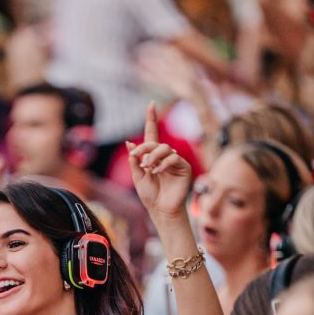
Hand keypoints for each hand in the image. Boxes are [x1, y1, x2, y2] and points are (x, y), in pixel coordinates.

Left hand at [127, 104, 191, 221]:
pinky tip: (156, 171)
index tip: (151, 104)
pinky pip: (173, 158)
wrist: (161, 210)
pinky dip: (163, 164)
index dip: (151, 119)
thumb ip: (134, 160)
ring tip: (147, 168)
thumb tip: (130, 143)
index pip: (152, 134)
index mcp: (152, 156)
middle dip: (145, 149)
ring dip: (153, 157)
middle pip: (155, 142)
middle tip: (139, 160)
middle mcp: (165, 156)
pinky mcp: (184, 168)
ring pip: (164, 149)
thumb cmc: (151, 196)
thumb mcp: (137, 177)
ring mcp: (175, 161)